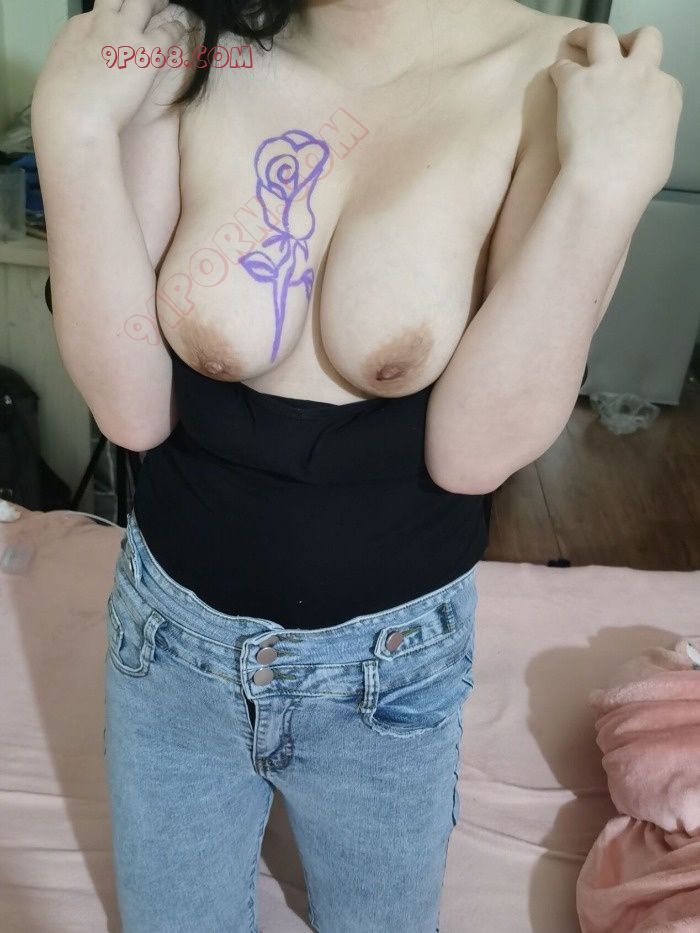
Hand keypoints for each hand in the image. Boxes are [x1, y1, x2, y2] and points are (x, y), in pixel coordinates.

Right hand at [32, 0, 189, 134]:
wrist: (73, 115)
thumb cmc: (62, 107)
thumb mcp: (60, 73)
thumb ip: (75, 66)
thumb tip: (81, 74)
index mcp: (79, 29)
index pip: (99, 15)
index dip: (112, 20)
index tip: (119, 27)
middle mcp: (102, 23)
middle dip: (134, 0)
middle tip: (147, 3)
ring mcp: (124, 34)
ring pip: (144, 3)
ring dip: (156, 3)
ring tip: (166, 5)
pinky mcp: (146, 52)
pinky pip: (167, 32)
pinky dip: (176, 29)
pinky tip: (181, 30)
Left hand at [549, 24, 683, 207]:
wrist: (606, 182)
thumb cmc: (636, 181)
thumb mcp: (661, 155)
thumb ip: (654, 134)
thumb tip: (642, 138)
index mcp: (666, 93)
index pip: (659, 77)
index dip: (644, 84)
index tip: (631, 96)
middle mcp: (642, 74)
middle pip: (644, 38)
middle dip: (630, 42)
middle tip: (613, 52)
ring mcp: (608, 73)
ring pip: (600, 34)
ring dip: (586, 36)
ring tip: (574, 43)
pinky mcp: (576, 82)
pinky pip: (563, 65)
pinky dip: (558, 71)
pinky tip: (553, 80)